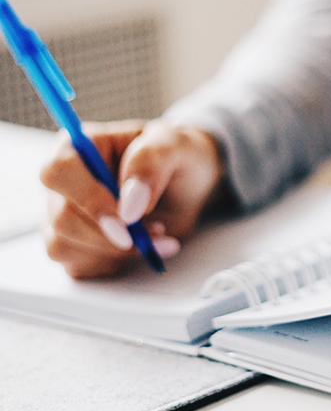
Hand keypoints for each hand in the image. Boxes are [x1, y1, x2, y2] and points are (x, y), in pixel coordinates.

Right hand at [40, 119, 224, 277]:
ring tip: (156, 234)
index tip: (128, 219)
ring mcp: (65, 214)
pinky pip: (76, 265)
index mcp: (79, 146)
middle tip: (158, 230)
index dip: (89, 200)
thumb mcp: (175, 145)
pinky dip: (113, 264)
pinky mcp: (75, 244)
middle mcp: (65, 182)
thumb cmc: (178, 156)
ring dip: (116, 252)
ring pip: (64, 246)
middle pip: (62, 218)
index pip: (59, 172)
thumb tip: (129, 205)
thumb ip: (150, 163)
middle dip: (112, 235)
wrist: (190, 184)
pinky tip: (140, 248)